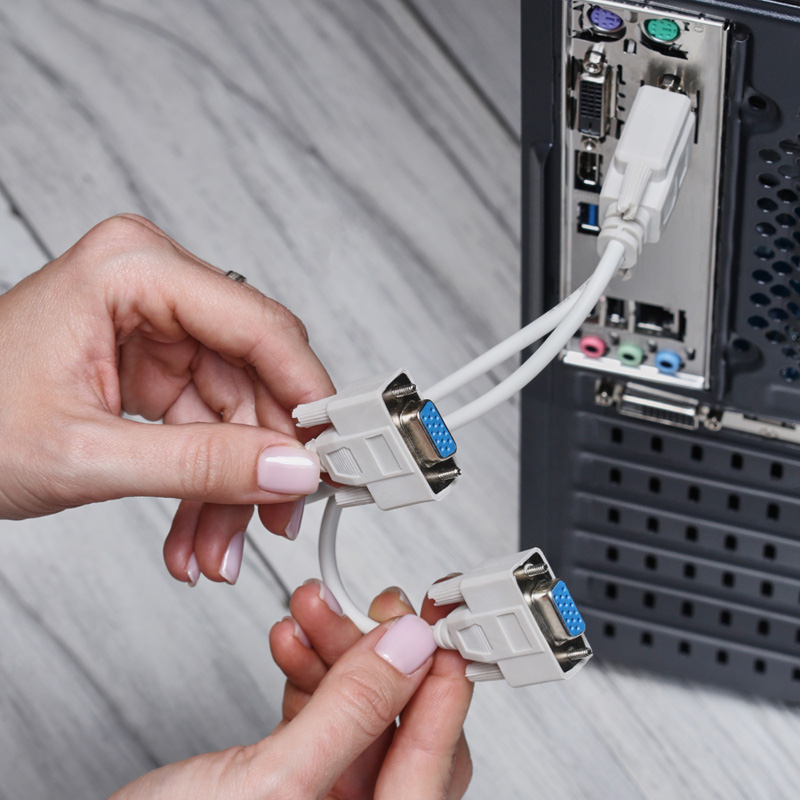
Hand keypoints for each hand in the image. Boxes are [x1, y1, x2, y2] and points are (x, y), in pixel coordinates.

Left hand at [0, 215, 333, 583]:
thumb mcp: (86, 454)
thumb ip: (200, 465)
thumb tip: (294, 471)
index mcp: (134, 270)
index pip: (259, 327)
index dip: (306, 396)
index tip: (333, 458)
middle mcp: (153, 288)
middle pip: (253, 377)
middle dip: (260, 461)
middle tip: (275, 522)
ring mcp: (154, 328)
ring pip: (232, 414)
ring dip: (228, 488)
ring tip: (215, 551)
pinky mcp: (150, 367)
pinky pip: (203, 427)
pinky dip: (203, 484)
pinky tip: (194, 533)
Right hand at [110, 584, 472, 799]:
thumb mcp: (272, 781)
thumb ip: (351, 713)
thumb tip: (410, 649)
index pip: (438, 759)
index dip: (446, 682)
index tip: (441, 623)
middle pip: (399, 725)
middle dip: (376, 657)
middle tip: (367, 607)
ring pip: (357, 710)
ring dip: (334, 654)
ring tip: (308, 611)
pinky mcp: (294, 779)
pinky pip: (320, 714)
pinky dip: (307, 672)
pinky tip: (291, 641)